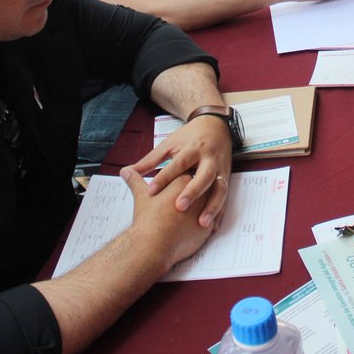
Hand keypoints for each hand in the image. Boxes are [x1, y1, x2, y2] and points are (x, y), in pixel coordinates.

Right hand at [122, 168, 211, 267]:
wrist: (154, 245)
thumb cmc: (148, 219)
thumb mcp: (142, 196)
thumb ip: (135, 180)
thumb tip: (126, 171)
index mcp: (183, 179)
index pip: (190, 172)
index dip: (186, 174)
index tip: (184, 176)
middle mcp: (199, 191)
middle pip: (205, 183)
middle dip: (202, 186)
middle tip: (197, 189)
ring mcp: (206, 208)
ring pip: (214, 201)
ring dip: (210, 203)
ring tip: (202, 207)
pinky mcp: (208, 226)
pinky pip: (214, 221)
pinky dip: (210, 221)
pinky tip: (205, 224)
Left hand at [124, 113, 232, 228]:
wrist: (216, 125)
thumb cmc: (189, 137)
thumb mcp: (169, 145)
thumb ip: (150, 160)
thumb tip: (126, 171)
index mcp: (193, 149)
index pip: (178, 163)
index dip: (165, 177)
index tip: (151, 192)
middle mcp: (209, 159)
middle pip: (203, 176)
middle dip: (193, 192)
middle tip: (179, 207)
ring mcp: (221, 170)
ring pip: (220, 189)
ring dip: (212, 207)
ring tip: (203, 224)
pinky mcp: (227, 179)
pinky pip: (225, 198)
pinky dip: (220, 213)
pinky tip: (214, 227)